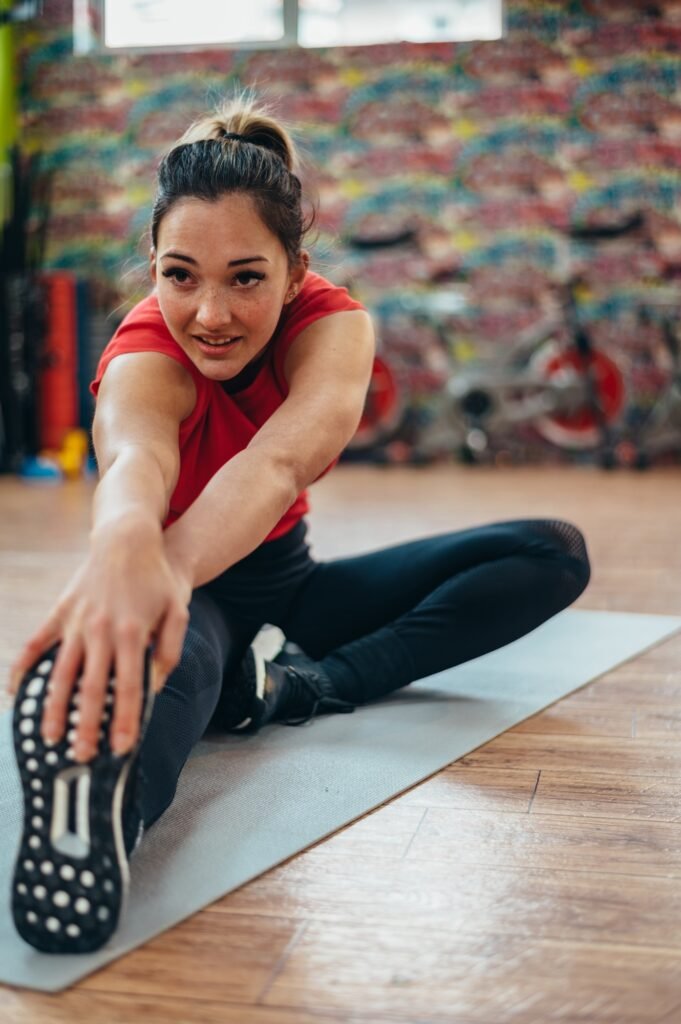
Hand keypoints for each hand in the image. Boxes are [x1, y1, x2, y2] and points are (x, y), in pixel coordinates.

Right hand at [8, 521, 190, 762]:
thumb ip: (169, 651)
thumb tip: (154, 686)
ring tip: (49, 737)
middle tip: (81, 757)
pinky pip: (37, 644)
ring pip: (61, 673)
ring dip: (54, 708)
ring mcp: (77, 622)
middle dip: (87, 725)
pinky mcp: (61, 612)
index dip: (126, 721)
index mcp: (132, 634)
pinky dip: (24, 669)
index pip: (129, 688)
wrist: (127, 539)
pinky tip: (16, 694)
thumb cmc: (157, 579)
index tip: (121, 749)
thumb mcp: (177, 611)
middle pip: (92, 689)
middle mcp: (101, 632)